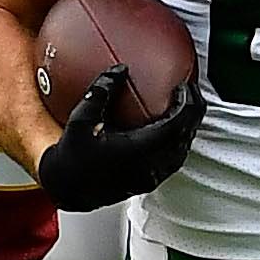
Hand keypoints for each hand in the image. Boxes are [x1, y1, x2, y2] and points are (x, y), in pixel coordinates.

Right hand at [32, 65, 203, 211]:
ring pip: (181, 152)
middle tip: (191, 91)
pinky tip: (171, 132)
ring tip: (185, 108)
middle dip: (193, 112)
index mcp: (137, 151)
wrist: (66, 189)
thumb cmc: (71, 158)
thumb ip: (101, 92)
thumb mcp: (81, 119)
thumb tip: (119, 70)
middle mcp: (147, 167)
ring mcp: (149, 178)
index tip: (184, 87)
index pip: (175, 125)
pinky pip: (173, 162)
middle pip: (185, 137)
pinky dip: (178, 143)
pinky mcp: (147, 183)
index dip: (186, 104)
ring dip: (187, 128)